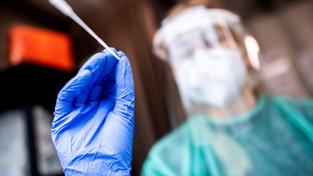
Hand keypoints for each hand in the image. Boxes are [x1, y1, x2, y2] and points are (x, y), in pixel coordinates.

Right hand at [51, 49, 134, 175]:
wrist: (103, 167)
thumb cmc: (117, 144)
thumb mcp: (124, 110)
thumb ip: (124, 86)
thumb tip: (124, 63)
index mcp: (108, 108)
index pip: (108, 83)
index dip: (112, 69)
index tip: (117, 55)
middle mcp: (92, 108)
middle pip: (95, 82)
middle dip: (102, 67)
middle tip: (109, 53)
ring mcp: (78, 111)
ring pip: (81, 85)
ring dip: (90, 71)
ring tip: (101, 59)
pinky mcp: (63, 117)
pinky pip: (67, 96)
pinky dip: (76, 83)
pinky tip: (88, 74)